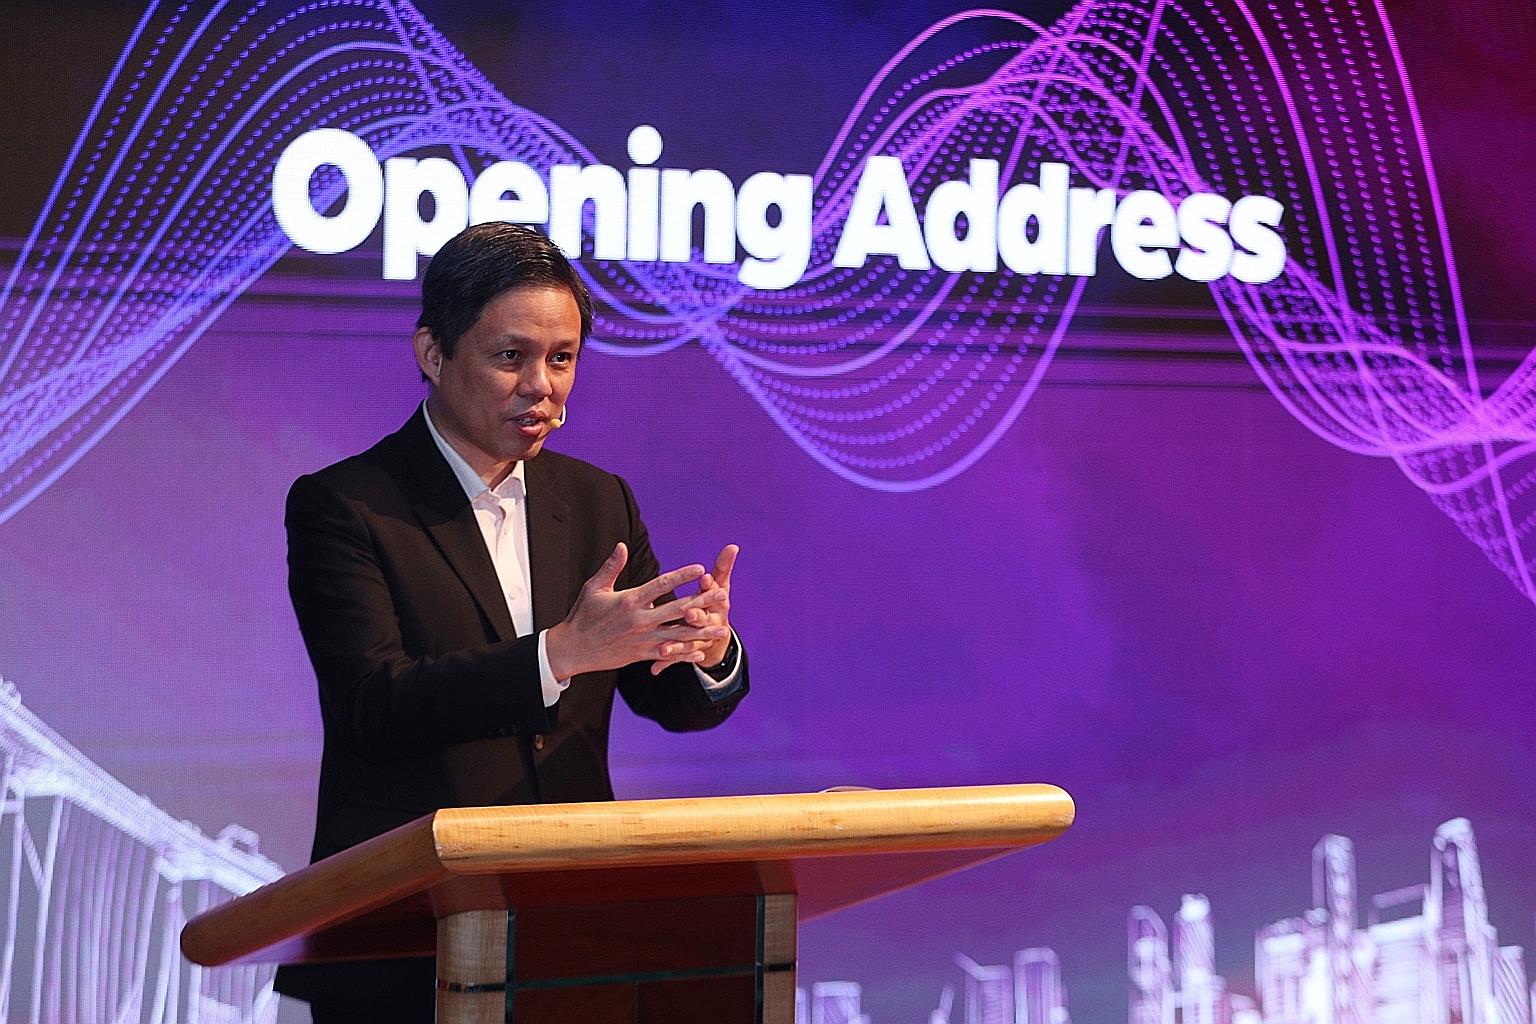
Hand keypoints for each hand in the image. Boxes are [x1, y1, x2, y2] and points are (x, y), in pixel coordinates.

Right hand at [545, 543, 730, 679]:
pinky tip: (701, 652)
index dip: (682, 576)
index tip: (700, 568)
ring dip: (702, 632)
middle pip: (677, 610)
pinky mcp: (641, 655)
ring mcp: (642, 640)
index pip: (661, 585)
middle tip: (724, 595)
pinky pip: (668, 655)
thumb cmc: (583, 615)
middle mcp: (640, 620)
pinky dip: (685, 654)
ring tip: (722, 630)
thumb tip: (622, 546)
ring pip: (678, 636)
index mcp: (629, 601)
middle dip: (703, 602)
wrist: (573, 649)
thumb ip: (612, 567)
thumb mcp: (594, 587)